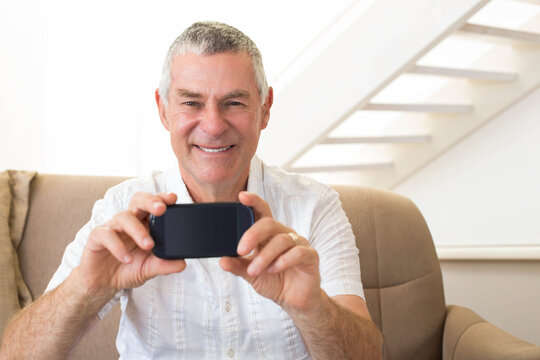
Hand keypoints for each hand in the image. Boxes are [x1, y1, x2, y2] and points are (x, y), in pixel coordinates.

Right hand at [76, 192, 185, 299]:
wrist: (104, 284)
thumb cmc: (128, 269)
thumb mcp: (149, 269)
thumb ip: (164, 265)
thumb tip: (182, 264)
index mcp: (144, 223)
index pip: (153, 204)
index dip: (162, 198)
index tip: (173, 198)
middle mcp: (129, 221)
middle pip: (138, 200)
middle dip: (150, 201)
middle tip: (161, 209)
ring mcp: (113, 228)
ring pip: (124, 217)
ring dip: (138, 230)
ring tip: (149, 245)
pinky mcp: (97, 238)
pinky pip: (106, 235)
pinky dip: (117, 246)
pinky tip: (127, 259)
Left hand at [220, 192, 320, 311]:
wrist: (294, 300)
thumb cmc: (274, 281)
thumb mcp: (251, 275)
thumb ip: (238, 266)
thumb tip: (222, 260)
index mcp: (269, 235)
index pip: (262, 212)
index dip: (254, 202)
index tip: (241, 196)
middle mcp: (284, 235)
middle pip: (270, 223)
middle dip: (252, 234)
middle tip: (240, 250)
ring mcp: (299, 244)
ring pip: (281, 240)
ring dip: (264, 256)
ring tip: (254, 270)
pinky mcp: (310, 256)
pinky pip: (298, 252)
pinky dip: (283, 261)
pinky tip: (274, 269)